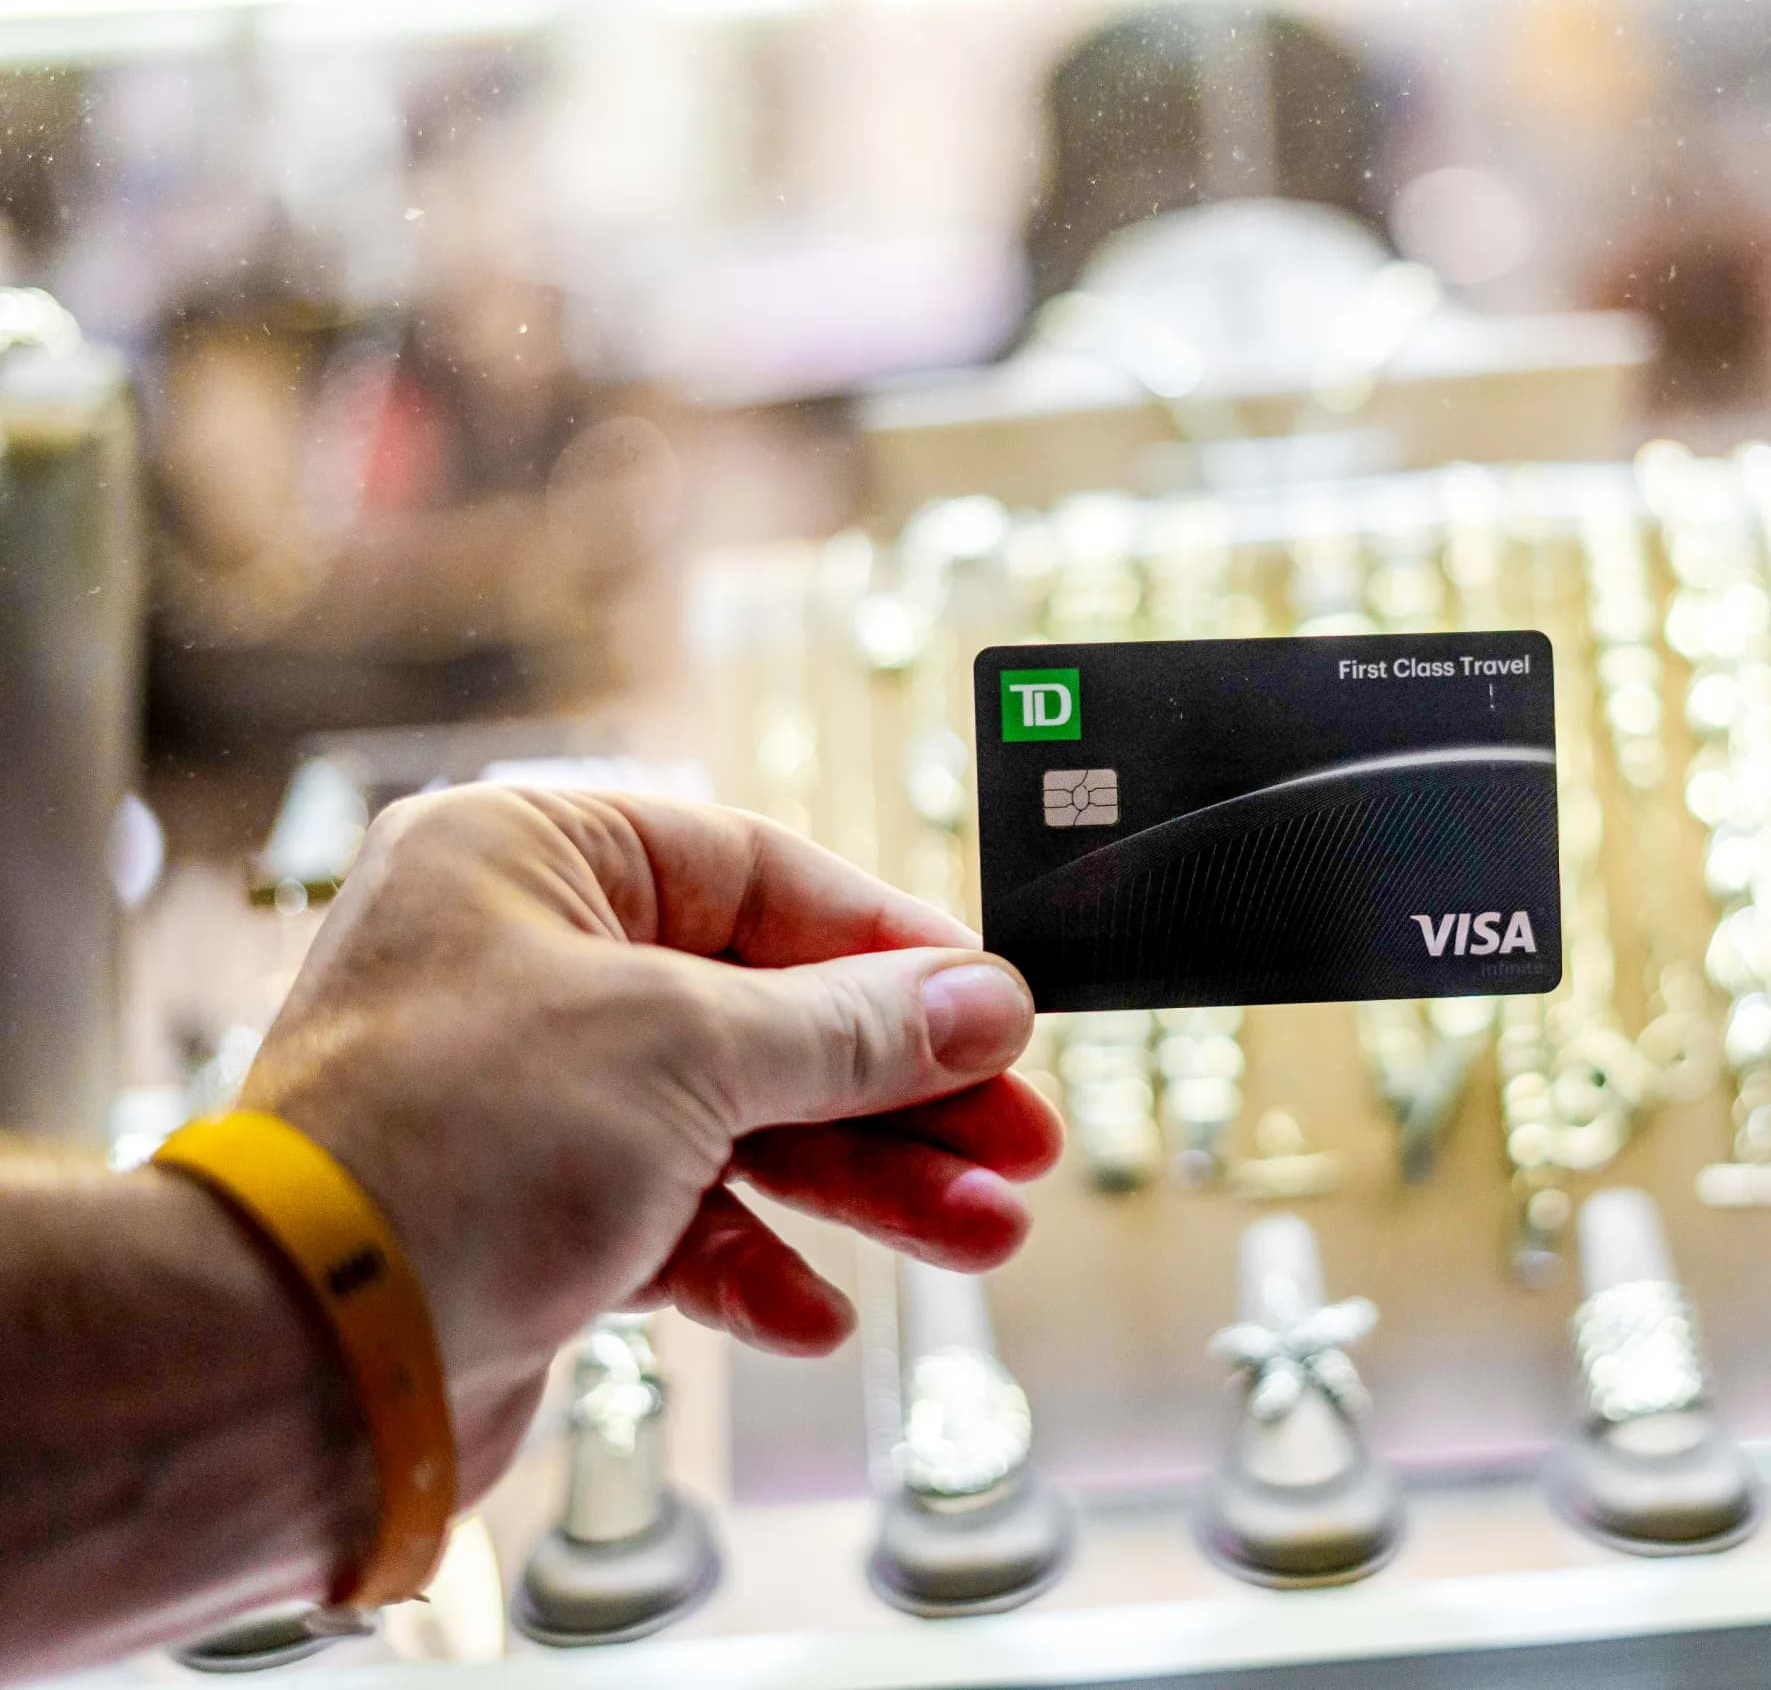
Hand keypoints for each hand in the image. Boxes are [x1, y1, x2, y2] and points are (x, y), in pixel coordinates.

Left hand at [234, 785, 1059, 1501]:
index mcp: (532, 862)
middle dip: (903, 1090)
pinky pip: (680, 1219)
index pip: (762, 875)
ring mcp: (530, 1095)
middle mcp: (526, 965)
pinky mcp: (532, 1214)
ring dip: (865, 1184)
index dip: (895, 949)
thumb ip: (852, 1027)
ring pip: (742, 1123)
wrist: (300, 1360)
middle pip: (769, 1011)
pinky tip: (817, 1310)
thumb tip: (981, 999)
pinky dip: (756, 1262)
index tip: (997, 1009)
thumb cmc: (445, 1150)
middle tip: (1017, 1143)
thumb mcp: (690, 1049)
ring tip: (981, 1233)